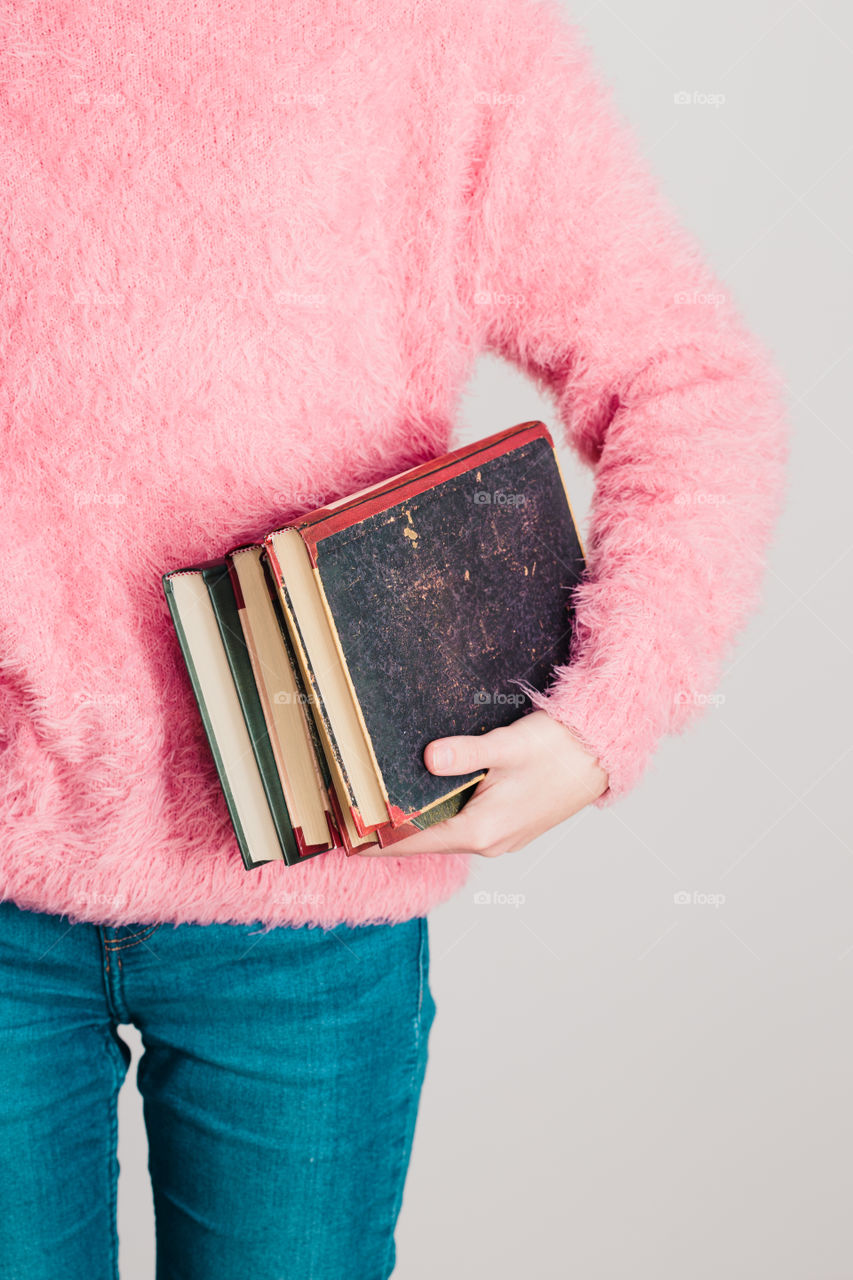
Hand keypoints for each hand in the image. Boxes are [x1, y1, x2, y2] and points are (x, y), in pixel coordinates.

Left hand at [356, 710, 608, 857]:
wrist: (603, 756)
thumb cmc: (559, 750)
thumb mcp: (508, 746)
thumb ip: (466, 754)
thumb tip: (429, 759)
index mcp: (482, 830)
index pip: (413, 842)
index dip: (375, 842)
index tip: (343, 839)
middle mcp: (488, 843)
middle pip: (423, 842)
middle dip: (386, 833)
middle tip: (348, 817)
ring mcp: (500, 839)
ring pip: (443, 836)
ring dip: (412, 826)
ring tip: (375, 810)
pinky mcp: (508, 827)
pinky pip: (462, 828)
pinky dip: (437, 820)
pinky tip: (421, 803)